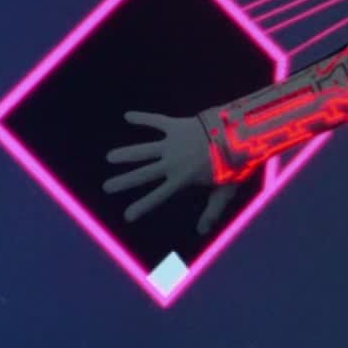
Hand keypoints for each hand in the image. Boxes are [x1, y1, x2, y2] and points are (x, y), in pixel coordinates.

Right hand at [103, 111, 243, 234]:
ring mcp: (173, 143)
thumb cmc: (235, 165)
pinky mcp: (177, 126)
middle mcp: (173, 162)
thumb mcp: (224, 191)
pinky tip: (128, 115)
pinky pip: (156, 121)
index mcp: (183, 179)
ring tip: (110, 157)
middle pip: (143, 174)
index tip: (127, 216)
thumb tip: (202, 231)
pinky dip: (143, 118)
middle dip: (124, 181)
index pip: (158, 196)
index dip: (142, 206)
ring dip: (126, 154)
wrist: (240, 135)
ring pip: (143, 150)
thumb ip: (212, 211)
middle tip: (107, 187)